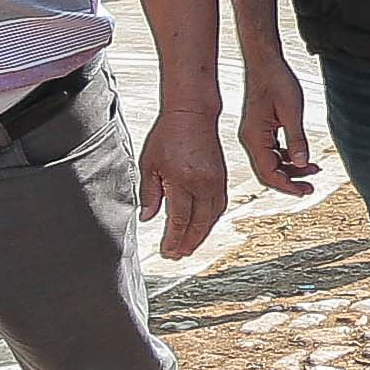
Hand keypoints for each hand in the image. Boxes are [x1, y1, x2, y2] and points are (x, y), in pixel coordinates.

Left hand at [140, 102, 228, 259]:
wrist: (192, 114)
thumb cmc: (169, 134)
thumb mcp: (150, 164)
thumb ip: (149, 193)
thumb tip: (147, 217)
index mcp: (184, 181)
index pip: (179, 220)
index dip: (172, 239)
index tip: (166, 251)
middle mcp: (204, 184)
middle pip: (199, 224)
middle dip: (188, 243)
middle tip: (177, 255)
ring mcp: (216, 182)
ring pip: (212, 218)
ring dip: (201, 235)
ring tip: (189, 245)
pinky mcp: (222, 178)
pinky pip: (219, 206)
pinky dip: (210, 220)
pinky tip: (202, 225)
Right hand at [236, 49, 318, 197]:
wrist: (265, 61)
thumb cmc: (276, 81)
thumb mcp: (292, 111)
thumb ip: (297, 139)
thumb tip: (303, 163)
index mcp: (254, 137)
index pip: (268, 173)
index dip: (287, 185)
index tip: (305, 191)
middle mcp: (251, 139)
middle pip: (268, 171)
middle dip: (290, 181)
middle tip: (311, 187)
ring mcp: (254, 134)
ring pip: (271, 162)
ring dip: (291, 169)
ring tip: (313, 169)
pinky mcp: (260, 129)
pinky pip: (272, 151)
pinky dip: (287, 157)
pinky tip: (303, 156)